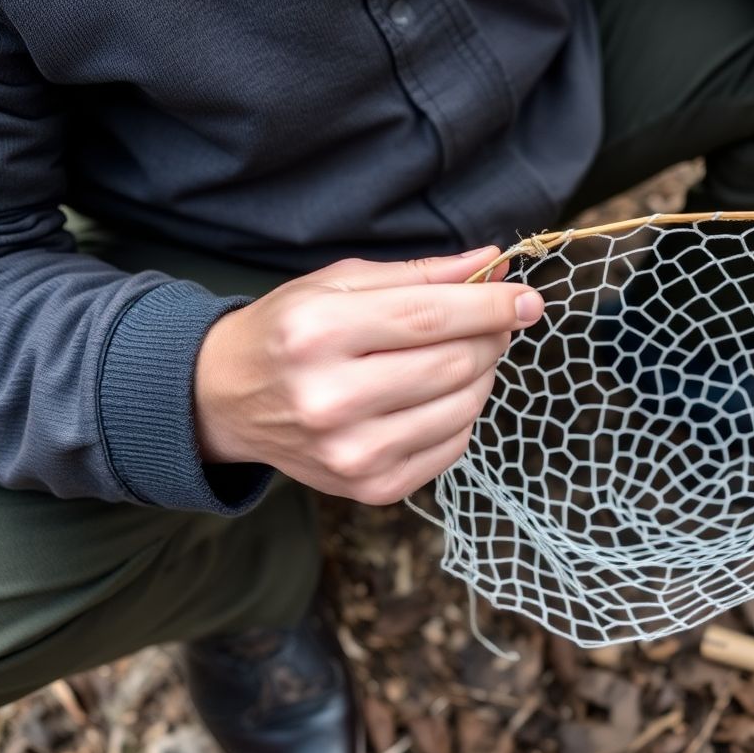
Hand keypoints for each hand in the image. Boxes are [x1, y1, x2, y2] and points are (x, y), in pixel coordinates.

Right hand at [194, 248, 542, 504]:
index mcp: (319, 333)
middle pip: (456, 362)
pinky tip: (438, 394)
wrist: (225, 401)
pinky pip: (453, 446)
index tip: (528, 298)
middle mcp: (332, 398)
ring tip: (463, 355)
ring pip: (464, 406)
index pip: (433, 316)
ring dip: (482, 375)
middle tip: (495, 321)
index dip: (493, 305)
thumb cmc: (288, 333)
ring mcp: (352, 452)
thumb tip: (494, 264)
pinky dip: (462, 414)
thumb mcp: (338, 284)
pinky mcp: (371, 488)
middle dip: (492, 337)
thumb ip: (421, 274)